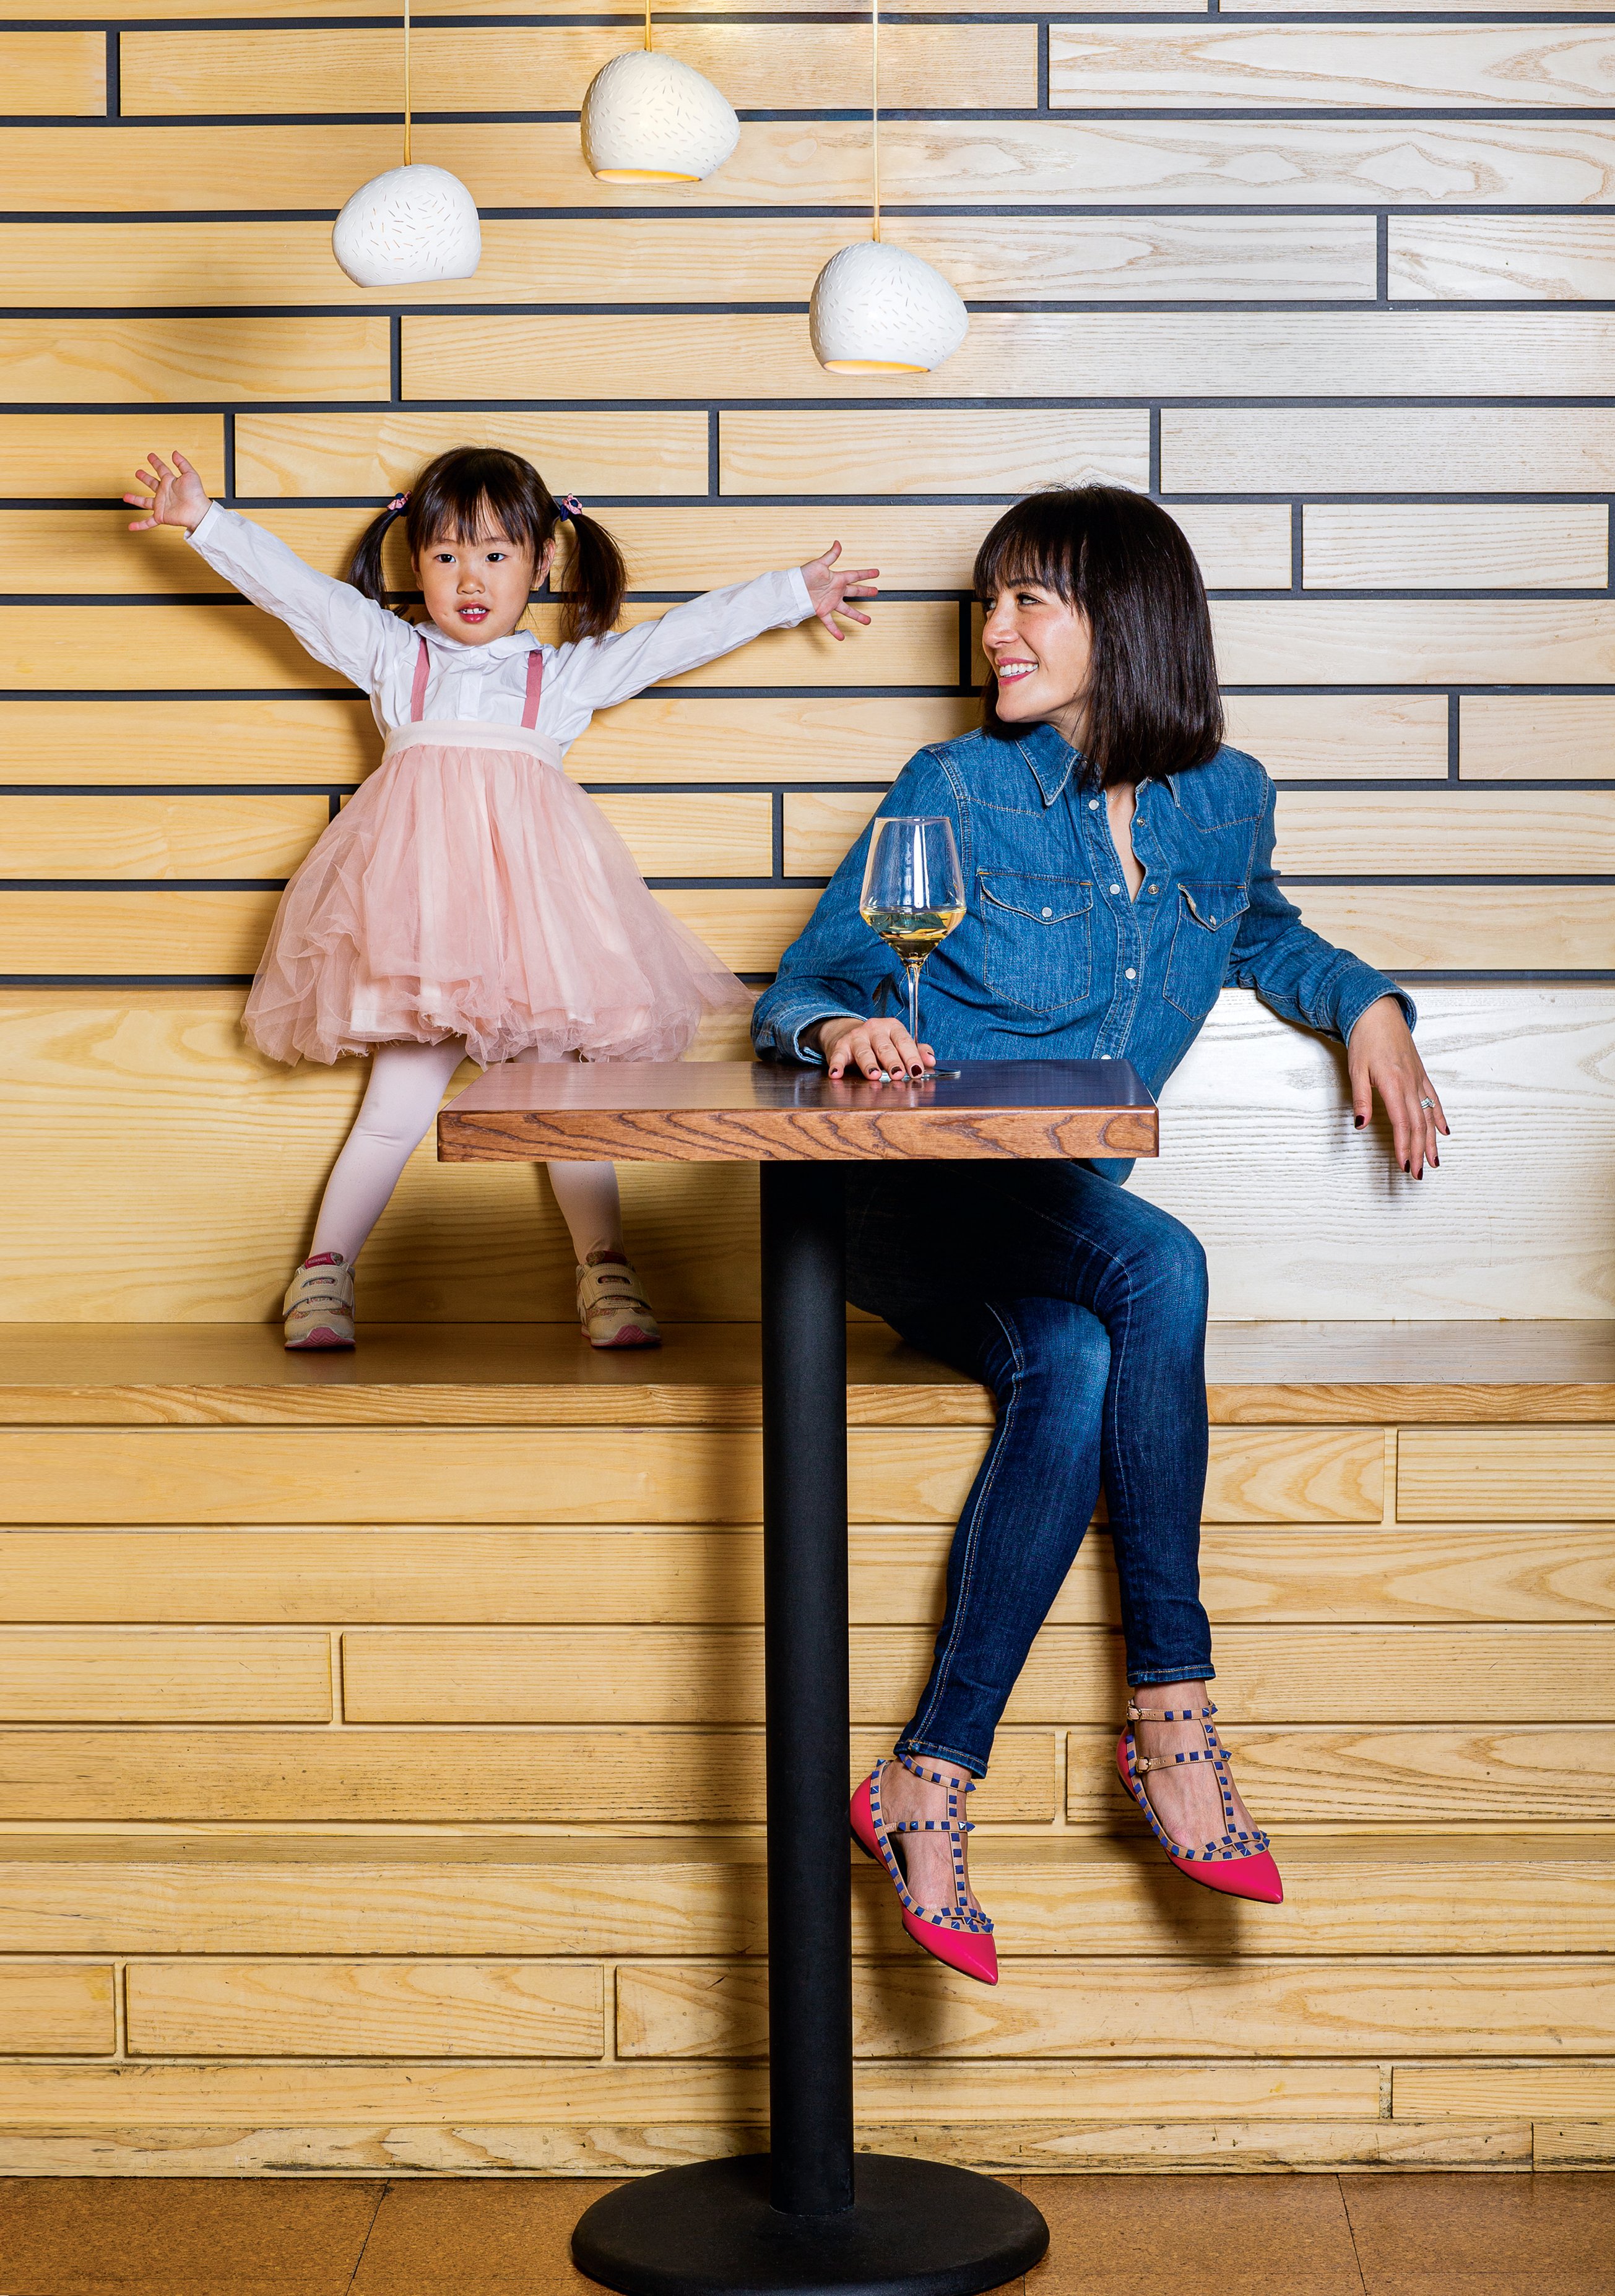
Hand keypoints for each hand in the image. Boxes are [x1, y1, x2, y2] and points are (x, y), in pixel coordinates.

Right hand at [124, 449, 210, 533]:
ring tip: (126, 496)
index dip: (155, 462)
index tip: (151, 456)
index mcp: (170, 482)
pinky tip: (131, 526)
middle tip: (138, 473)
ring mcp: (161, 504)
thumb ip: (182, 463)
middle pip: (151, 483)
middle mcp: (164, 492)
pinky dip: (139, 525)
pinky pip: (148, 522)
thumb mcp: (190, 475)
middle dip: (145, 478)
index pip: (161, 469)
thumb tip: (174, 453)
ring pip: (145, 502)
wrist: (198, 512)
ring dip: (135, 499)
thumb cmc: (196, 495)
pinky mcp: (161, 516)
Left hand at [800, 541, 878, 640]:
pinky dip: (835, 630)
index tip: (877, 572)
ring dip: (858, 616)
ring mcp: (830, 602)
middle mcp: (836, 591)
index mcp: (837, 579)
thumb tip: (838, 543)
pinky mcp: (822, 611)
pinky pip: (830, 623)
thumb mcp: (819, 564)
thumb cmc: (804, 575)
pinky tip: (841, 638)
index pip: (855, 575)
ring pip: (847, 610)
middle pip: (855, 592)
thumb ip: (831, 556)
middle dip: (866, 592)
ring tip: (867, 621)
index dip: (866, 574)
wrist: (793, 588)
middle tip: (876, 592)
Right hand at [815, 1013, 934, 1082]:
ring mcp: (857, 1037)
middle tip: (898, 1074)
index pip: (904, 1041)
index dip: (911, 1056)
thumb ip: (916, 1051)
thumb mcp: (900, 1043)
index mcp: (893, 1027)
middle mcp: (875, 1029)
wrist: (850, 1034)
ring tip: (873, 1076)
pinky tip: (836, 1074)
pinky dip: (837, 1065)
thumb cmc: (881, 1043)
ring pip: (864, 1051)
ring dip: (868, 1064)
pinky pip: (838, 1056)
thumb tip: (931, 1061)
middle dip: (892, 1061)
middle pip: (885, 1047)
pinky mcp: (840, 1046)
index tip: (916, 1071)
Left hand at [1347, 995, 1448, 1178]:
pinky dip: (1439, 1117)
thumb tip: (1360, 1125)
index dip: (1403, 1146)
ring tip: (1434, 1161)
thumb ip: (1361, 1099)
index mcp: (1393, 1085)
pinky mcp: (1420, 1075)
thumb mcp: (1356, 1070)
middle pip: (1417, 1125)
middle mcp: (1410, 1084)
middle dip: (1418, 1151)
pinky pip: (1433, 1099)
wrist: (1378, 1014)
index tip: (1404, 1165)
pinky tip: (1444, 1132)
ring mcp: (1418, 1080)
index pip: (1401, 1123)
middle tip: (1418, 1173)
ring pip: (1428, 1116)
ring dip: (1431, 1141)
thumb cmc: (1365, 1041)